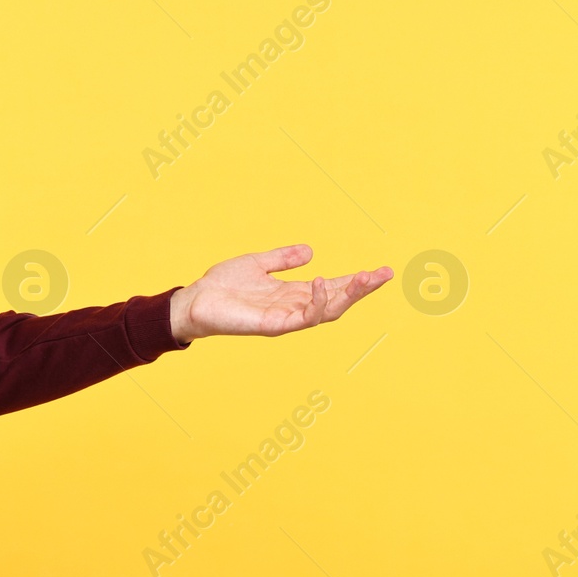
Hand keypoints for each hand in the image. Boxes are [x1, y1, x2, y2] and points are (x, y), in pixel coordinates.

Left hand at [169, 244, 391, 341]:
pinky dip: (315, 303)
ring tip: (363, 278)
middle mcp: (293, 307)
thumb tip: (311, 250)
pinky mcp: (271, 325)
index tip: (380, 271)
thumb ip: (283, 259)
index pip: (332, 288)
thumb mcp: (257, 264)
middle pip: (337, 301)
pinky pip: (301, 318)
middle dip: (361, 289)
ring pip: (326, 312)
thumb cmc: (223, 286)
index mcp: (292, 293)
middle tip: (383, 274)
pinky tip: (320, 284)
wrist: (194, 300)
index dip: (356, 281)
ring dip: (347, 296)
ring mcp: (285, 318)